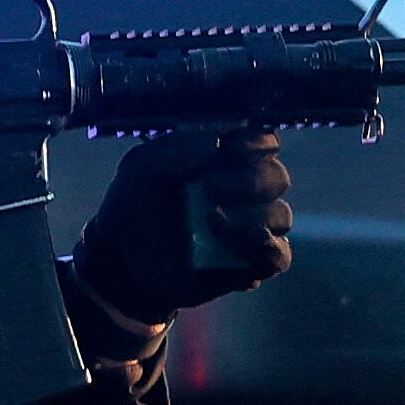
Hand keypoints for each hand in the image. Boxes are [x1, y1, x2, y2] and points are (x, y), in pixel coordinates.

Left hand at [73, 129, 293, 322]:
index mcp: (226, 159)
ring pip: (281, 215)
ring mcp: (253, 228)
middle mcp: (247, 191)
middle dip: (249, 181)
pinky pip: (280, 256)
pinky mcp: (252, 263)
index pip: (264, 142)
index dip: (257, 142)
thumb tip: (216, 142)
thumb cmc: (135, 205)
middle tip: (210, 190)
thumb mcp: (141, 169)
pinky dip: (268, 251)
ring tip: (212, 223)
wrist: (124, 262)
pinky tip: (238, 248)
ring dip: (251, 218)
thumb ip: (174, 149)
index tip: (233, 148)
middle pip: (277, 177)